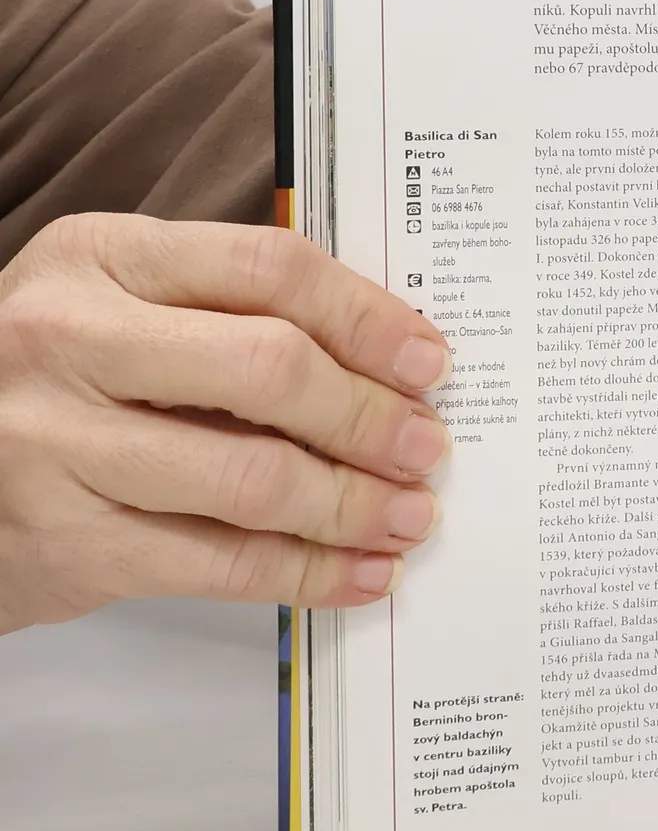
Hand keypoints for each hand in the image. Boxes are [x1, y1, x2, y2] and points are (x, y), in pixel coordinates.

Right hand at [0, 213, 450, 634]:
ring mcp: (56, 444)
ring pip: (251, 477)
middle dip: (368, 415)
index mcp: (103, 256)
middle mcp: (70, 339)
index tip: (429, 360)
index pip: (270, 269)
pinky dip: (305, 572)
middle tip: (426, 446)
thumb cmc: (61, 376)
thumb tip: (389, 360)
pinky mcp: (63, 543)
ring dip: (352, 503)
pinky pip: (217, 562)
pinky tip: (358, 575)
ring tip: (408, 515)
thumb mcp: (123, 305)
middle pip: (268, 369)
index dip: (367, 317)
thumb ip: (232, 310)